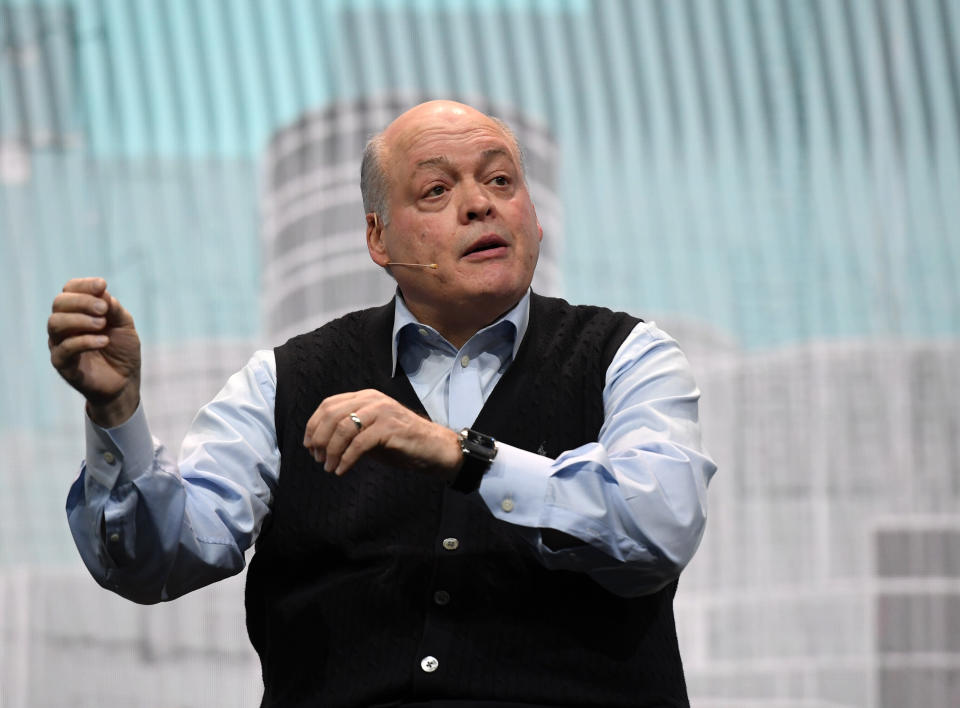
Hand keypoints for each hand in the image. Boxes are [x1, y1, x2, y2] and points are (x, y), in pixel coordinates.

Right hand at [48, 277, 141, 427]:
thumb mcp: (124, 325)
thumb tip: (101, 291)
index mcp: (78, 312)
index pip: (70, 290)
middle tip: (103, 309)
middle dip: (82, 302)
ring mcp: (60, 344)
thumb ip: (113, 308)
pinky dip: (84, 341)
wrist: (125, 381)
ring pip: (55, 323)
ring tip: (102, 324)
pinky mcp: (62, 363)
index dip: (83, 285)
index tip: (102, 285)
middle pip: (59, 303)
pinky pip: (64, 348)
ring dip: (80, 320)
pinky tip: (103, 341)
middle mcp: (64, 325)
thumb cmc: (122, 350)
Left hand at [303, 389, 462, 477]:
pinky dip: (346, 459)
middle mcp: (372, 400)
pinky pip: (359, 444)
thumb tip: (319, 443)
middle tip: (317, 458)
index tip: (308, 445)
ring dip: (331, 451)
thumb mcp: (370, 432)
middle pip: (332, 415)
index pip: (329, 404)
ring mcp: (382, 412)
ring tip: (329, 467)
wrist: (434, 448)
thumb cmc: (401, 442)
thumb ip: (350, 431)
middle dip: (319, 438)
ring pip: (343, 428)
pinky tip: (342, 470)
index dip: (313, 425)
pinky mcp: (390, 428)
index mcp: (365, 397)